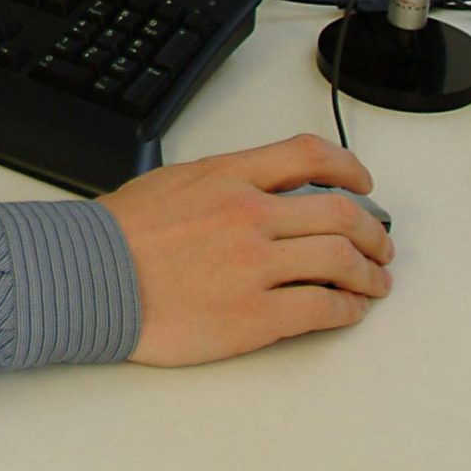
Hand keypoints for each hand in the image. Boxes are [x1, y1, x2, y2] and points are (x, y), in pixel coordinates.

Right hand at [101, 133, 394, 366]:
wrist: (90, 278)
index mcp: (230, 177)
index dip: (350, 168)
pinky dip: (346, 309)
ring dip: (370, 272)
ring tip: (375, 282)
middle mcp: (250, 215)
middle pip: (341, 213)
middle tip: (380, 244)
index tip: (362, 182)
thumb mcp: (173, 181)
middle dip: (373, 231)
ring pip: (342, 260)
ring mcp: (255, 265)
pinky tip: (348, 310)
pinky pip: (322, 308)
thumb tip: (257, 191)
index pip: (309, 156)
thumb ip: (222, 183)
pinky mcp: (255, 315)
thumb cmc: (119, 236)